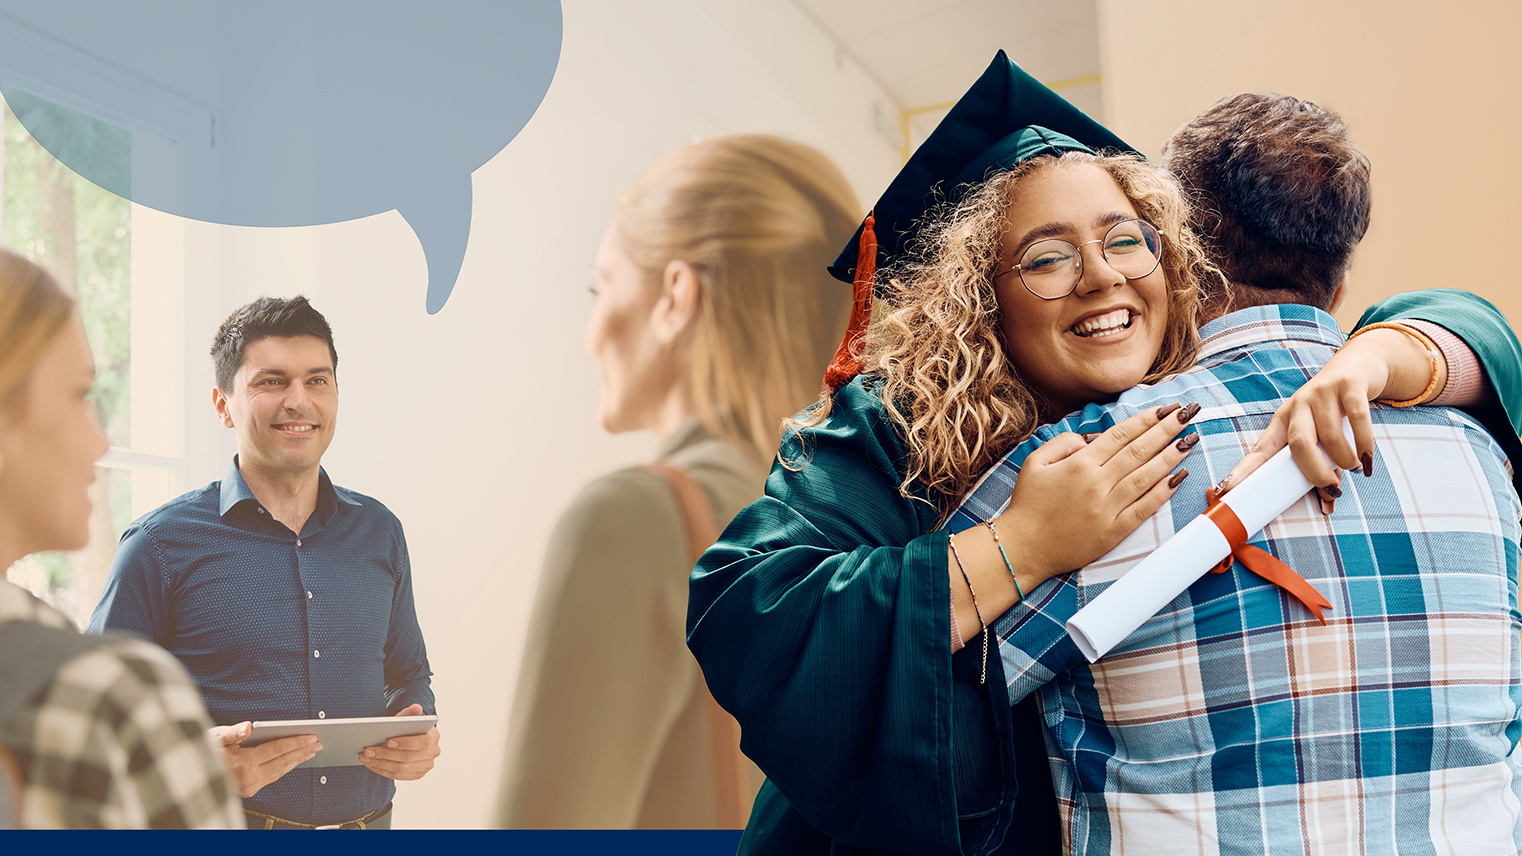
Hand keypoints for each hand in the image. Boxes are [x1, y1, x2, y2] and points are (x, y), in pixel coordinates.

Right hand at [209, 722, 318, 797]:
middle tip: (318, 743)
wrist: (192, 773)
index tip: (311, 736)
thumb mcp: (215, 737)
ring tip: (310, 751)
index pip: (276, 750)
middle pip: (282, 762)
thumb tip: (249, 727)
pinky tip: (293, 761)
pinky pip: (273, 777)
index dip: (296, 742)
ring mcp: (249, 787)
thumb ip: (234, 732)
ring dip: (297, 761)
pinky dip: (285, 768)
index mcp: (242, 763)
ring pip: (279, 771)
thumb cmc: (204, 750)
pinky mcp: (249, 791)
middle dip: (302, 751)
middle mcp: (248, 778)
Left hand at [359, 703, 440, 780]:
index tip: (388, 741)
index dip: (405, 743)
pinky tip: (371, 764)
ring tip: (365, 757)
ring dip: (380, 763)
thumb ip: (410, 713)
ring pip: (401, 769)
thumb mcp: (406, 718)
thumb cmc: (407, 727)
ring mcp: (426, 766)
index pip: (423, 742)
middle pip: (408, 757)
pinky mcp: (417, 775)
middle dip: (385, 754)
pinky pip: (398, 776)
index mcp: (434, 736)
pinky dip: (382, 770)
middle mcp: (433, 752)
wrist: (408, 738)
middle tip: (368, 750)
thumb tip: (417, 707)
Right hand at [997, 402, 1199, 584]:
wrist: (1023, 548)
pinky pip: (1143, 509)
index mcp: (1079, 464)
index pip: (1120, 435)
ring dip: (1171, 456)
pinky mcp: (1113, 532)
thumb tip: (1092, 439)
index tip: (1166, 409)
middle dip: (1166, 430)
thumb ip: (1063, 443)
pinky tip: (1179, 478)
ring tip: (1190, 440)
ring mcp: (1107, 509)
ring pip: (1146, 477)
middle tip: (1187, 414)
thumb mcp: (1035, 462)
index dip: (1146, 420)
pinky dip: (1163, 493)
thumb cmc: (1028, 504)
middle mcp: (1097, 484)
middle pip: (1139, 451)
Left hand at [1219, 337, 1401, 513]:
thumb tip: (1329, 502)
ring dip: (1345, 459)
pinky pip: (1356, 418)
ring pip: (1329, 436)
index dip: (1244, 471)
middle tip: (1332, 488)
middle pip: (1298, 444)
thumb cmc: (1334, 410)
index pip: (1260, 450)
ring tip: (1355, 468)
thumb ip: (1322, 465)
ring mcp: (1321, 393)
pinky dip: (1364, 443)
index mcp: (1283, 422)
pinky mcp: (1348, 385)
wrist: (1357, 366)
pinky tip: (1367, 457)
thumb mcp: (1322, 435)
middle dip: (1315, 472)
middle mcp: (1298, 406)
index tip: (1226, 489)